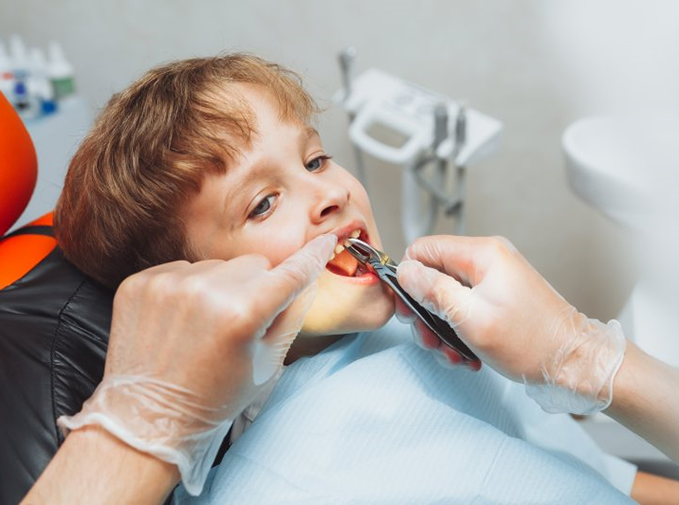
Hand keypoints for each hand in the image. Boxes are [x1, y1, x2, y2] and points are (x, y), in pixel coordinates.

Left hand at [58, 234, 336, 494]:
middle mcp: (205, 290)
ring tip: (206, 325)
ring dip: (221, 286)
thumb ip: (293, 315)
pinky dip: (189, 288)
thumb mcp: (267, 363)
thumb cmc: (215, 396)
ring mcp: (168, 284)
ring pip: (218, 265)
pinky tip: (182, 320)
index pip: (290, 272)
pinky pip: (184, 269)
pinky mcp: (141, 282)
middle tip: (241, 322)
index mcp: (242, 314)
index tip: (326, 240)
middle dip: (257, 286)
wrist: (148, 417)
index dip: (312, 257)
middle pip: (254, 264)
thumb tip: (308, 277)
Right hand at [396, 235, 625, 414]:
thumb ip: (433, 290)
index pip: (424, 249)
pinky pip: (464, 307)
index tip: (409, 309)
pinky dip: (459, 330)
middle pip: (433, 274)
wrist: (574, 362)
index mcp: (482, 254)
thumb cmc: (532, 342)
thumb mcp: (471, 318)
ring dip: (441, 327)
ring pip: (446, 295)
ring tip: (452, 352)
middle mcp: (488, 260)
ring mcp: (494, 279)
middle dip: (425, 310)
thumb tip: (404, 271)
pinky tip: (467, 352)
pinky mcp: (498, 297)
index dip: (409, 278)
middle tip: (430, 338)